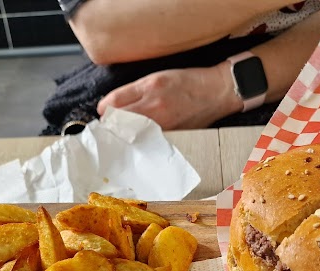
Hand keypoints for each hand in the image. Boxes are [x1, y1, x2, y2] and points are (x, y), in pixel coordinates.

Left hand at [96, 65, 241, 129]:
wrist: (218, 91)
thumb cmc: (189, 82)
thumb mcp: (160, 77)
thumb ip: (136, 90)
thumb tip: (114, 105)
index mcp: (150, 86)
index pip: (116, 100)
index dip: (104, 109)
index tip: (102, 113)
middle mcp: (155, 104)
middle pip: (121, 120)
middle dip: (111, 125)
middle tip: (107, 128)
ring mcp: (164, 122)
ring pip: (133, 133)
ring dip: (124, 136)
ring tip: (120, 137)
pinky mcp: (173, 134)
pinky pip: (149, 141)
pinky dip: (141, 143)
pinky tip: (139, 143)